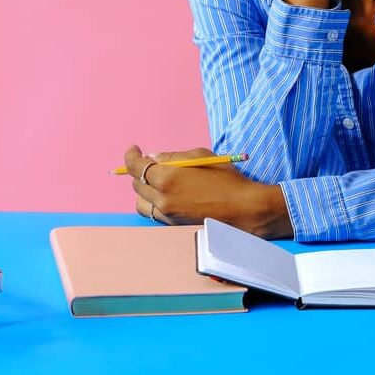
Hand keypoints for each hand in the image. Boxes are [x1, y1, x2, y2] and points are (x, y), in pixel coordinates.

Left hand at [123, 145, 292, 237]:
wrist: (243, 209)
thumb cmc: (226, 179)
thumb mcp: (201, 156)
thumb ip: (174, 156)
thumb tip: (154, 158)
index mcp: (167, 178)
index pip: (136, 166)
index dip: (131, 156)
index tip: (133, 149)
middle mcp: (161, 198)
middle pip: (136, 183)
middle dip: (140, 170)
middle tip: (153, 162)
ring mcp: (166, 215)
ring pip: (141, 201)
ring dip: (145, 189)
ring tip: (159, 181)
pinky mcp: (172, 225)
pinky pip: (153, 212)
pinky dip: (154, 201)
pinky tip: (169, 194)